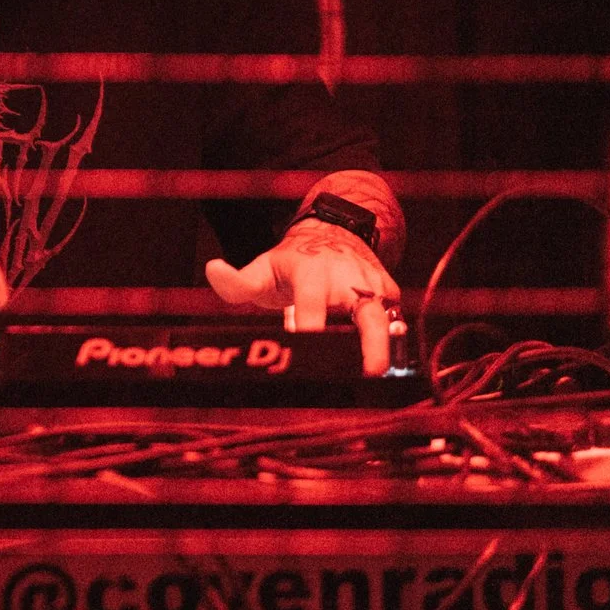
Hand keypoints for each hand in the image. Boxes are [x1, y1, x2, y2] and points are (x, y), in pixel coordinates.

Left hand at [206, 220, 403, 375]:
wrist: (333, 233)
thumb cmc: (293, 262)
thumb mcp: (263, 268)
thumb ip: (238, 282)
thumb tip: (213, 270)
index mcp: (312, 272)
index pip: (312, 301)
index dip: (310, 323)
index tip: (307, 344)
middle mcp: (347, 278)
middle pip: (367, 312)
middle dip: (373, 342)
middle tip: (372, 372)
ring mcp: (373, 284)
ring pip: (387, 318)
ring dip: (386, 347)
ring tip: (381, 376)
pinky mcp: (390, 294)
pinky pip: (396, 321)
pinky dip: (391, 344)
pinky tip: (383, 365)